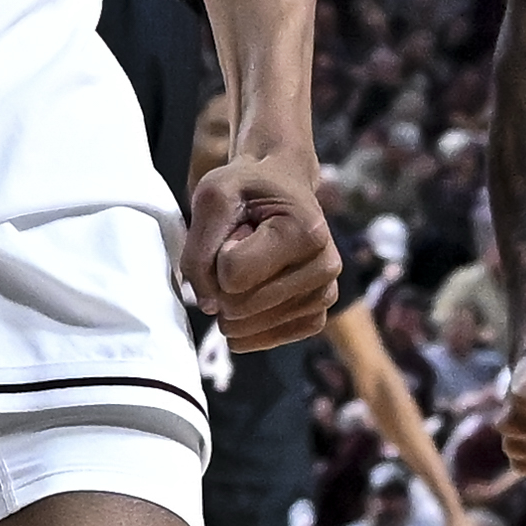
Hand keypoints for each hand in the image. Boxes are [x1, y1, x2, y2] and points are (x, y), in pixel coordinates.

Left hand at [180, 151, 337, 348]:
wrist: (280, 187)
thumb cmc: (247, 188)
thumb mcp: (212, 198)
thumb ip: (199, 251)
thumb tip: (208, 306)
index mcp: (306, 231)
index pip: (233, 274)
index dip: (218, 255)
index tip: (235, 229)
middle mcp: (326, 267)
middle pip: (240, 305)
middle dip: (222, 280)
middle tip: (241, 246)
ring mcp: (325, 295)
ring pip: (250, 326)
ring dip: (233, 299)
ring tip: (252, 263)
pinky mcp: (317, 316)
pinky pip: (267, 339)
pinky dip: (246, 324)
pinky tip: (251, 293)